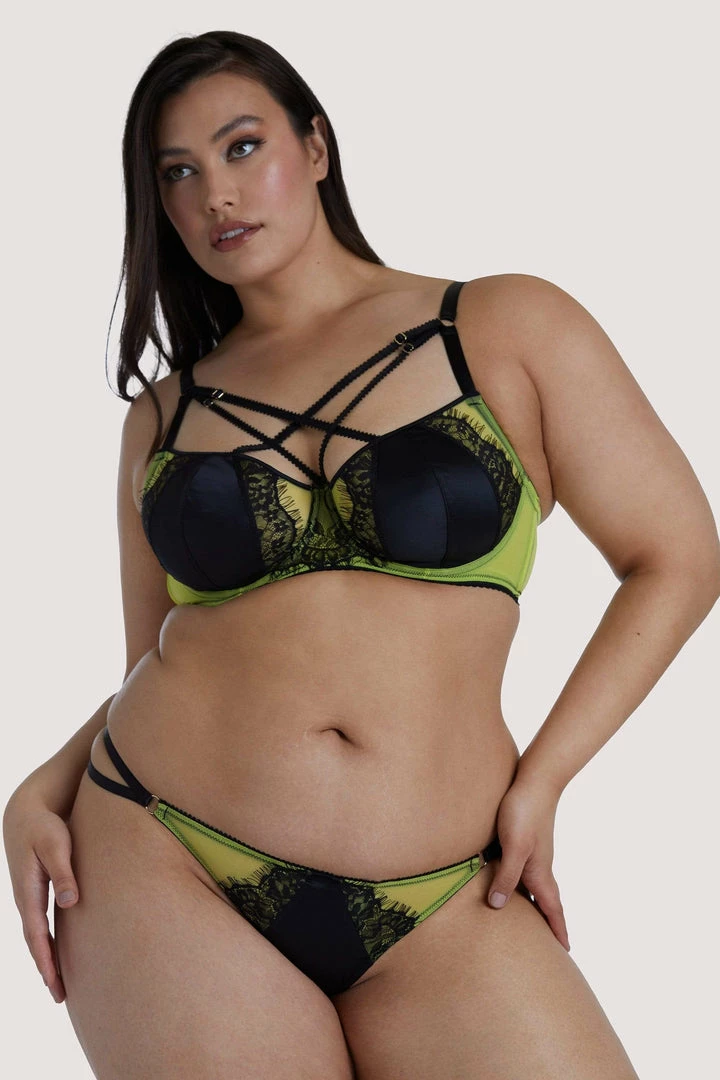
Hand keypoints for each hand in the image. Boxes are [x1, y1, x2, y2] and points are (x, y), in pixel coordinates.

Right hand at [2, 794, 79, 1003]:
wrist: (26, 814)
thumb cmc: (44, 827)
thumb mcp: (55, 845)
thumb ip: (63, 872)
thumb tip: (71, 902)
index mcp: (29, 892)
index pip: (37, 933)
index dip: (46, 957)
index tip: (53, 980)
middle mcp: (26, 899)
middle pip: (36, 942)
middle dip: (47, 969)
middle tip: (60, 996)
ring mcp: (30, 898)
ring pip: (38, 936)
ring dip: (48, 960)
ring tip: (60, 986)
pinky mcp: (37, 893)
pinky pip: (42, 925)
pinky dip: (49, 943)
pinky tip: (59, 954)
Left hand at [486, 774, 569, 950]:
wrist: (536, 779)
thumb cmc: (524, 812)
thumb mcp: (514, 847)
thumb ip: (507, 876)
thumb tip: (497, 906)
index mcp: (540, 872)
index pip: (552, 909)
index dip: (558, 930)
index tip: (565, 951)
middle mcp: (539, 866)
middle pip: (545, 901)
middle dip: (548, 922)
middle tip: (549, 944)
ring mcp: (532, 853)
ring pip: (533, 886)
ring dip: (533, 904)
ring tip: (527, 920)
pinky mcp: (523, 840)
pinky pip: (522, 870)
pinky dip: (519, 884)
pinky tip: (506, 880)